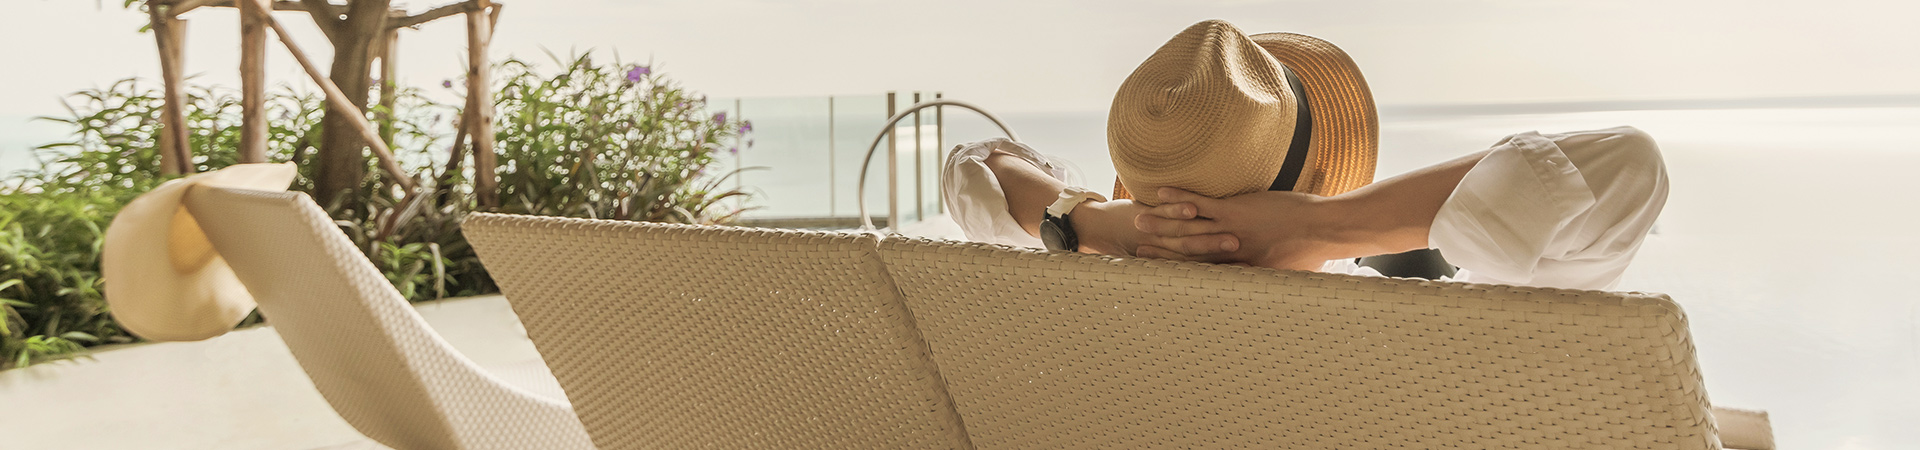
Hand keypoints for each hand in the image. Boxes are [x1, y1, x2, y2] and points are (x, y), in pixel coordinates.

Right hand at [1132, 187, 1342, 270]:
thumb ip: (1273, 278)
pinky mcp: (1236, 210)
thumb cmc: (1314, 252)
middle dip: (1160, 249)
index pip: (1202, 272)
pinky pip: (1200, 204)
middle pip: (1185, 252)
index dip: (1177, 270)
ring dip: (1160, 223)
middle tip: (1136, 247)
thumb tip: (1272, 286)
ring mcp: (1230, 230)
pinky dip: (1178, 198)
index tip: (1159, 269)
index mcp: (1239, 269)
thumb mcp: (1289, 275)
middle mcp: (1228, 253)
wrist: (1325, 229)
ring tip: (1138, 220)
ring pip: (1186, 229)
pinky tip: (1161, 192)